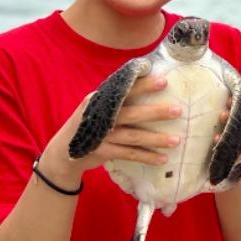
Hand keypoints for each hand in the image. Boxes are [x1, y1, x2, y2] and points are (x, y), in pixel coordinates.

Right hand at [40, 76, 180, 186]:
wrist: (63, 151)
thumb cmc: (89, 123)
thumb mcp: (97, 106)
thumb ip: (116, 98)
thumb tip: (147, 81)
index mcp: (100, 99)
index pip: (124, 89)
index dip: (143, 85)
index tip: (164, 81)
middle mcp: (100, 116)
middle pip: (131, 112)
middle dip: (155, 112)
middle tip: (178, 110)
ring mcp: (101, 135)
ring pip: (133, 136)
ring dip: (155, 138)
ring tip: (176, 140)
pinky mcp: (102, 152)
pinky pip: (129, 154)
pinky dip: (146, 157)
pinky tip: (162, 159)